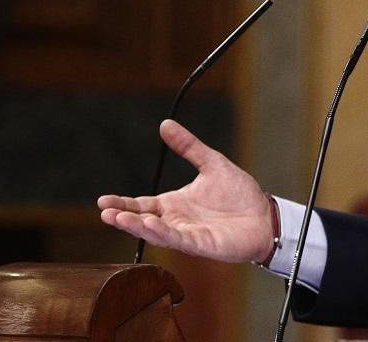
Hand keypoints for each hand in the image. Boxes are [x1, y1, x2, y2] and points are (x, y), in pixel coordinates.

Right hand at [97, 119, 272, 263]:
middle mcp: (176, 221)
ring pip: (156, 232)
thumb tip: (165, 124)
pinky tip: (150, 224)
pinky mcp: (202, 244)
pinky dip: (163, 232)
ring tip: (119, 218)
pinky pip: (179, 239)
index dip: (123, 202)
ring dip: (137, 226)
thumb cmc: (239, 194)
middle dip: (123, 217)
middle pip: (143, 220)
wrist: (265, 215)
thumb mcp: (211, 163)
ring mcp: (187, 234)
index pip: (142, 204)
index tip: (102, 200)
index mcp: (174, 204)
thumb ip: (188, 146)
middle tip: (105, 212)